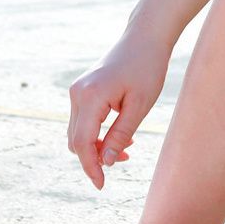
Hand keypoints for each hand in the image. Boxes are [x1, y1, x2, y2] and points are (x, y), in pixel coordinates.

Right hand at [66, 26, 171, 189]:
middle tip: (124, 162)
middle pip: (76, 140)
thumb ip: (120, 135)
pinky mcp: (82, 90)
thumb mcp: (139, 106)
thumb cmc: (147, 68)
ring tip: (126, 149)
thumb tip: (104, 162)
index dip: (90, 167)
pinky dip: (97, 133)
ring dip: (97, 146)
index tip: (102, 185)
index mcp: (90, 96)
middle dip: (95, 158)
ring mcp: (77, 91)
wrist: (145, 38)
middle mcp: (77, 93)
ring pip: (79, 132)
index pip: (82, 143)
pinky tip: (119, 136)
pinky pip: (84, 121)